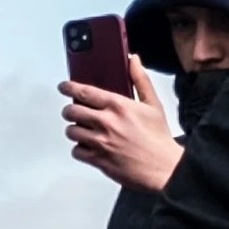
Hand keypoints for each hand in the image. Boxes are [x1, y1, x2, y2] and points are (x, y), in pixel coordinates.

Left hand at [64, 56, 180, 192]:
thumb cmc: (158, 138)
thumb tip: (133, 60)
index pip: (84, 91)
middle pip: (71, 111)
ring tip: (83, 129)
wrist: (163, 168)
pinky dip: (79, 148)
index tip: (64, 86)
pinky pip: (76, 151)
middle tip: (73, 111)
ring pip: (71, 131)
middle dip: (70, 110)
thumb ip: (140, 79)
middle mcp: (106, 123)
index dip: (69, 87)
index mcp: (118, 106)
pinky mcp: (97, 160)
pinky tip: (88, 146)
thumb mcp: (153, 104)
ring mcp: (100, 142)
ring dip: (74, 129)